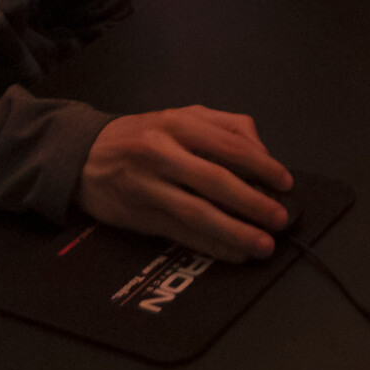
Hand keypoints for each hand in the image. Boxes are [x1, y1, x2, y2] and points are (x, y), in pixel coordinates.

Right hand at [78, 107, 294, 263]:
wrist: (84, 154)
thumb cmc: (142, 136)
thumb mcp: (181, 117)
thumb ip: (225, 127)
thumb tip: (262, 153)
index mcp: (179, 123)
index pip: (230, 145)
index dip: (262, 165)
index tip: (285, 183)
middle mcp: (162, 152)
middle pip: (216, 180)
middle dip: (253, 202)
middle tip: (279, 218)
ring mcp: (149, 185)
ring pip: (198, 211)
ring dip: (235, 231)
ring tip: (262, 244)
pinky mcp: (140, 214)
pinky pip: (181, 233)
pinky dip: (211, 245)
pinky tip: (233, 253)